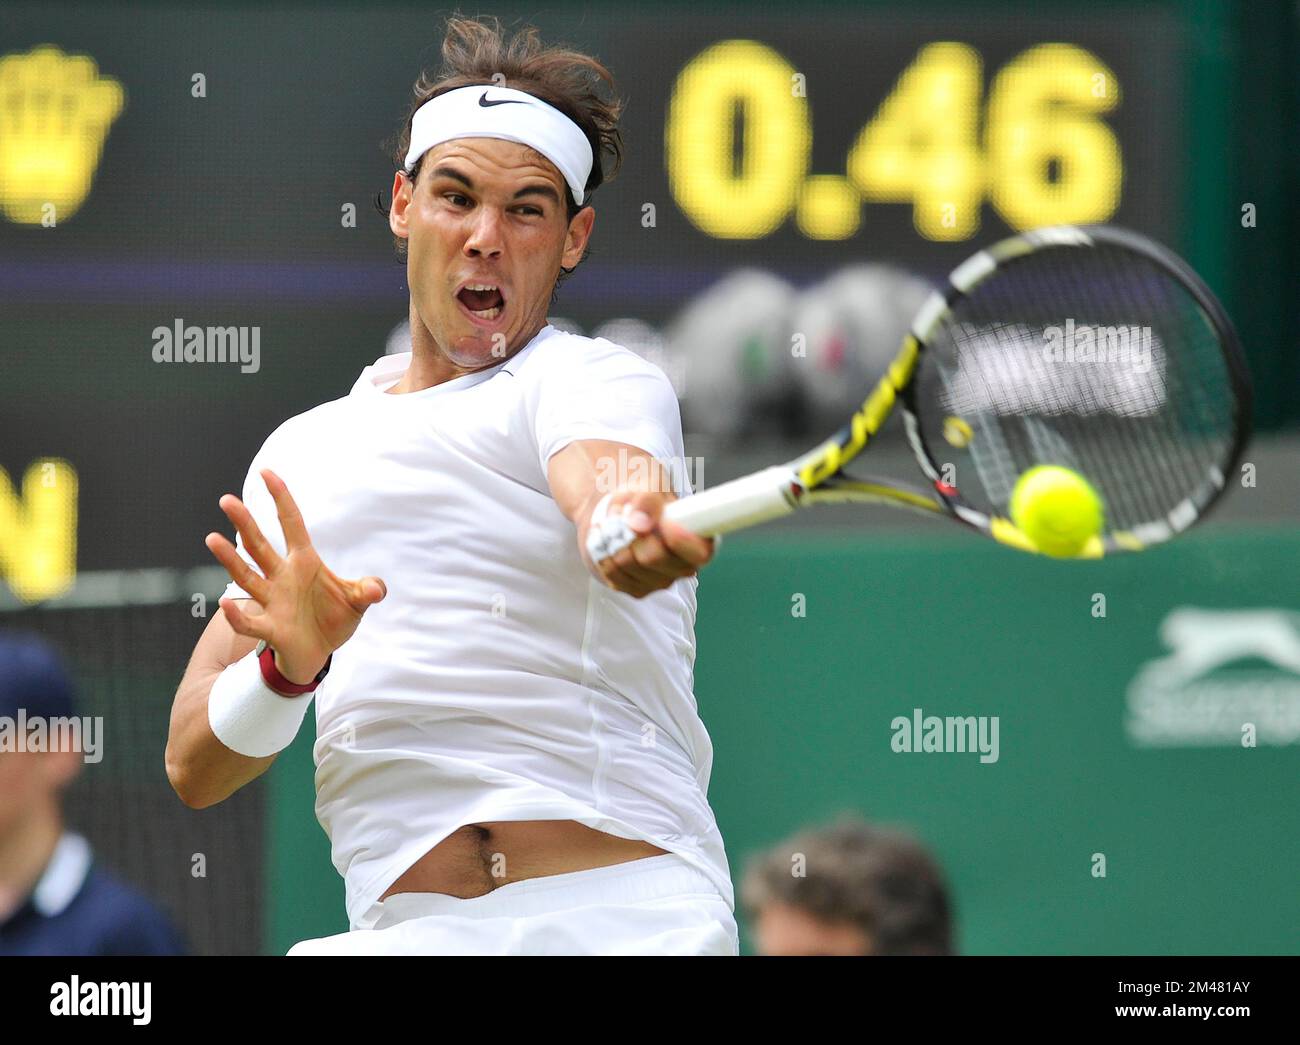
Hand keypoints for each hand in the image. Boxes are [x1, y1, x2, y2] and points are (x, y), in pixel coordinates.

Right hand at [205, 469, 386, 683]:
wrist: (319, 654)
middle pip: (259, 545)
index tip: (267, 472)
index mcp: (304, 562)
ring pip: (247, 576)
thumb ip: (367, 590)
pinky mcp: (271, 628)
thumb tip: (376, 589)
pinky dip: (237, 614)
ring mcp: (273, 601)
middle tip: (227, 500)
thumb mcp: (356, 601)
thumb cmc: (333, 620)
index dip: (280, 499)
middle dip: (245, 523)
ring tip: (212, 539)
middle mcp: (283, 576)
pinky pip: (250, 621)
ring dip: (230, 559)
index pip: (291, 523)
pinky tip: (225, 603)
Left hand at [584, 489, 715, 597]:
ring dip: (614, 539)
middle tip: (627, 515)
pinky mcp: (636, 588)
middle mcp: (683, 566)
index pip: (700, 552)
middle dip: (633, 533)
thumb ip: (648, 500)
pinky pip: (613, 573)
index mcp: (699, 541)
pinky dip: (604, 552)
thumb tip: (639, 522)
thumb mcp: (649, 485)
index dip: (679, 540)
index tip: (662, 522)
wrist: (623, 511)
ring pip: (628, 564)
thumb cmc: (645, 498)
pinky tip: (608, 540)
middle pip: (654, 558)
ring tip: (614, 523)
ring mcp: (660, 581)